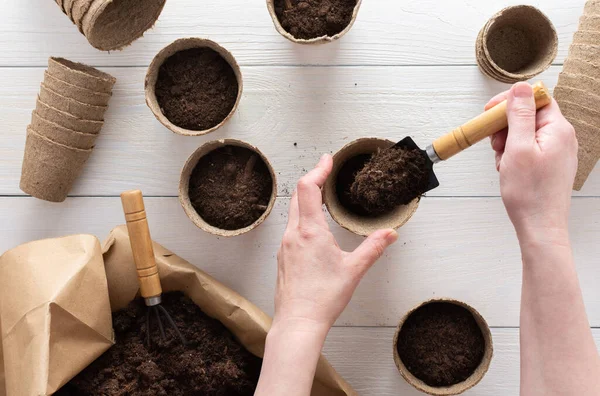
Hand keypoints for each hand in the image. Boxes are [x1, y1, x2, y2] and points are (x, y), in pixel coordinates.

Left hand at [274, 154, 398, 333]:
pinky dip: (301, 216)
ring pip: (293, 211)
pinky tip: (312, 225)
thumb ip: (373, 248)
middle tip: (325, 171)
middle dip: (312, 179)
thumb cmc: (322, 298)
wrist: (298, 322)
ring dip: (306, 198)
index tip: (327, 159)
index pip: (308, 188)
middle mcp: (293, 234)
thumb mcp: (354, 270)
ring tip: (321, 194)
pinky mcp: (283, 256)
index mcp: (310, 231)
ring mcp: (285, 246)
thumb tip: (389, 234)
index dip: (318, 169)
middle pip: (297, 195)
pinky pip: (291, 227)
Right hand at [487, 83, 577, 244]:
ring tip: (502, 161)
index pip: (536, 98)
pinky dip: (513, 154)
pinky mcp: (550, 163)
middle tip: (495, 144)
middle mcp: (562, 137)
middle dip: (506, 126)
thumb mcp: (517, 148)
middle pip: (529, 115)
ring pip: (525, 133)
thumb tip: (521, 87)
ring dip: (507, 142)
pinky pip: (528, 148)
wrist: (540, 226)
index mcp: (558, 129)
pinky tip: (508, 169)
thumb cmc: (529, 193)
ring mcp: (557, 151)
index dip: (511, 101)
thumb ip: (519, 115)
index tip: (491, 111)